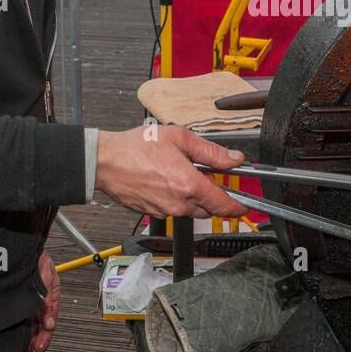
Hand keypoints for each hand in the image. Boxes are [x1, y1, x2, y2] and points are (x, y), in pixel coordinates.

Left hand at [27, 250, 59, 351]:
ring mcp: (28, 300)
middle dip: (38, 339)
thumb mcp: (47, 278)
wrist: (20, 247)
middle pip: (41, 324)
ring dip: (29, 335)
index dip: (46, 334)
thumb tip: (50, 322)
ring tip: (25, 348)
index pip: (50, 320)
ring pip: (31, 323)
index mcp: (50, 296)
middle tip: (33, 351)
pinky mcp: (17, 299)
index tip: (40, 346)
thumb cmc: (37, 258)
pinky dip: (21, 327)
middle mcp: (39, 300)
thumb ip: (48, 300)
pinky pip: (21, 316)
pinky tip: (17, 335)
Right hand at [96, 125, 244, 218]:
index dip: (238, 206)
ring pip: (191, 210)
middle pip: (209, 209)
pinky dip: (177, 198)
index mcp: (189, 185)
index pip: (224, 205)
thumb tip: (233, 159)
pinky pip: (174, 209)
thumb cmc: (136, 147)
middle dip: (213, 195)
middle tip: (206, 176)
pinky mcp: (153, 213)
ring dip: (194, 197)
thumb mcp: (179, 138)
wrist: (105, 162)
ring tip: (181, 173)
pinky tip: (167, 180)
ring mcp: (165, 211)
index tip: (245, 204)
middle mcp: (179, 203)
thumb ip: (210, 151)